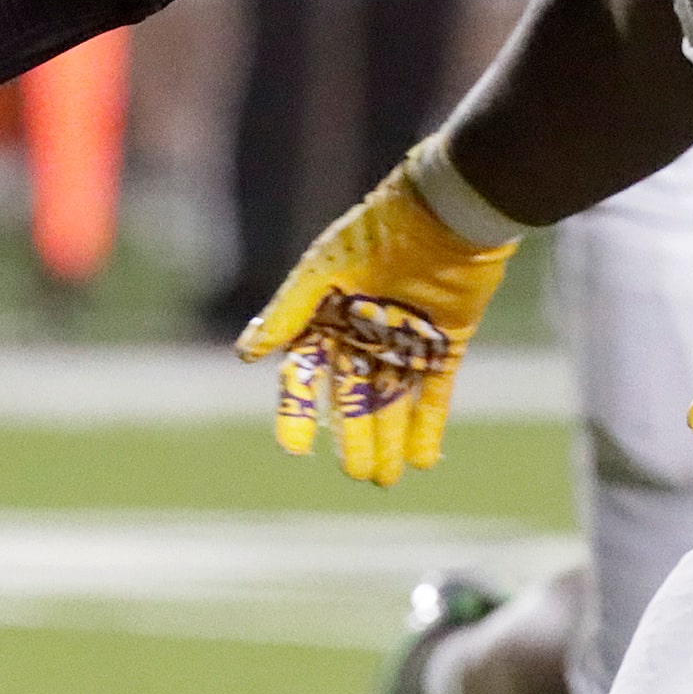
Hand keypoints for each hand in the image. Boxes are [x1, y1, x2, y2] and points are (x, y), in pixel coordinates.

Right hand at [235, 163, 518, 484]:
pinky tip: (422, 458)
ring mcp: (404, 341)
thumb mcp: (322, 271)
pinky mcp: (445, 343)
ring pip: (393, 400)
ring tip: (383, 479)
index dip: (299, 411)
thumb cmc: (376, 233)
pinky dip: (429, 424)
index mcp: (324, 317)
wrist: (447, 213)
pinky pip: (435, 391)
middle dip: (354, 436)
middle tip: (357, 474)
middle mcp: (360, 334)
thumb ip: (289, 312)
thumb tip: (245, 354)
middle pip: (353, 396)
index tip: (294, 449)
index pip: (306, 375)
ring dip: (388, 439)